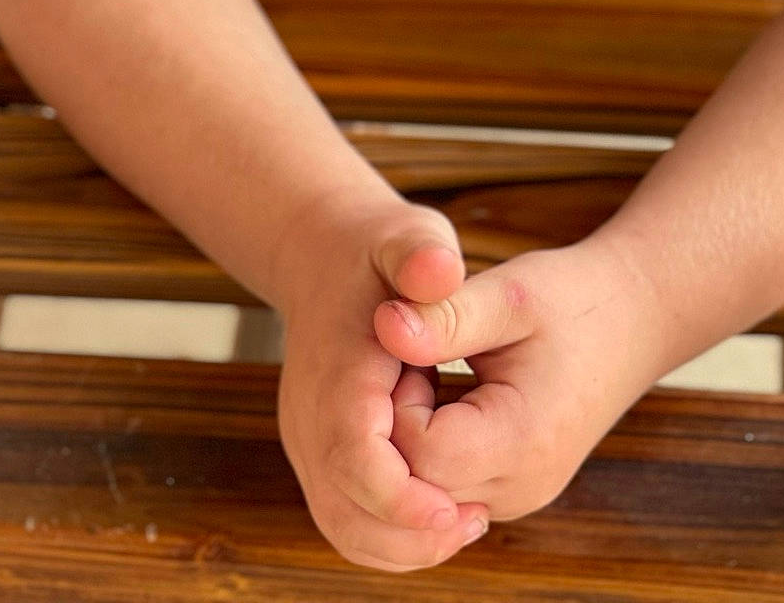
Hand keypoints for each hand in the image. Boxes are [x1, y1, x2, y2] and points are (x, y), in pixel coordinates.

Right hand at [275, 201, 490, 569]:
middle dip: (410, 537)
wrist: (323, 256)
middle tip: (474, 524)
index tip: (456, 510)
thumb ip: (422, 255)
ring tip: (466, 523)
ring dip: (403, 544)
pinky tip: (441, 513)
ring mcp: (309, 443)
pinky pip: (347, 519)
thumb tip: (438, 273)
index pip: (354, 459)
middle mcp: (310, 419)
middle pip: (346, 512)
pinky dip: (390, 535)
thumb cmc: (380, 251)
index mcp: (336, 375)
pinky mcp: (320, 456)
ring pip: (345, 528)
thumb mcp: (409, 238)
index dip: (402, 497)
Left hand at [375, 235, 659, 521]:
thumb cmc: (572, 299)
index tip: (410, 348)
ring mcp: (517, 496)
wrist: (632, 321)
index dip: (397, 401)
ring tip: (427, 373)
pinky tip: (440, 394)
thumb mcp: (508, 293)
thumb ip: (445, 315)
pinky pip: (447, 487)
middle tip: (411, 358)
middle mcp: (520, 488)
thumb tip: (384, 324)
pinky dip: (429, 448)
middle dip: (396, 423)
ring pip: (426, 494)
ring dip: (411, 438)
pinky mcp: (512, 490)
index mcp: (521, 442)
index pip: (421, 454)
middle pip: (418, 484)